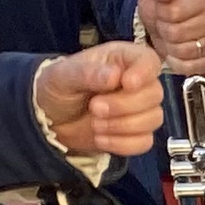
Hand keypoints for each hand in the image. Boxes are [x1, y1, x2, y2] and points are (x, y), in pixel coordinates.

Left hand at [33, 40, 165, 158]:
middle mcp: (137, 83)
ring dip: (123, 126)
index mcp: (122, 60)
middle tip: (94, 108)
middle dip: (124, 106)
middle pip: (154, 94)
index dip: (144, 73)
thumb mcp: (63, 75)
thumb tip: (114, 76)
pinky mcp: (136, 133)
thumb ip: (87, 73)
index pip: (149, 61)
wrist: (50, 119)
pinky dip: (123, 144)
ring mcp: (139, 109)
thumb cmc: (58, 88)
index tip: (127, 83)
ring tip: (95, 124)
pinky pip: (144, 142)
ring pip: (153, 119)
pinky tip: (101, 139)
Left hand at [136, 0, 204, 72]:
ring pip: (183, 52)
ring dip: (170, 47)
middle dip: (164, 31)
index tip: (161, 11)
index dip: (161, 14)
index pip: (174, 12)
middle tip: (164, 25)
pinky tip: (175, 52)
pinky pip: (191, 67)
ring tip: (170, 37)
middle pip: (177, 34)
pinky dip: (178, 62)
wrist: (164, 18)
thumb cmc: (160, 2)